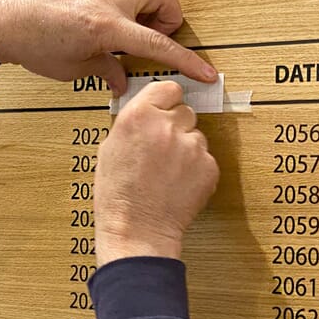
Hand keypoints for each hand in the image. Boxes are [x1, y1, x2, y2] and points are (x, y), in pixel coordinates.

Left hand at [0, 0, 216, 94]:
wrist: (2, 21)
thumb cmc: (32, 45)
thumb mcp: (73, 70)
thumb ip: (104, 71)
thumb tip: (122, 80)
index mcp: (108, 27)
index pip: (158, 44)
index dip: (185, 61)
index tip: (205, 73)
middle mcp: (108, 1)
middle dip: (170, 14)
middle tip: (158, 35)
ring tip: (138, 20)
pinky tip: (116, 7)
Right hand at [93, 80, 218, 265]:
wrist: (137, 230)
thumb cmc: (118, 195)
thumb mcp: (110, 149)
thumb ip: (132, 124)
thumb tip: (146, 113)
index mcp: (138, 116)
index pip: (168, 88)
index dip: (166, 100)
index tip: (166, 108)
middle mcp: (167, 126)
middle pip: (185, 111)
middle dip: (176, 126)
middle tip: (162, 148)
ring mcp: (191, 147)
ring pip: (197, 136)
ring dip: (187, 148)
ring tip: (168, 171)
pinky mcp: (208, 167)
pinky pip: (206, 159)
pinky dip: (197, 169)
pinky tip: (178, 183)